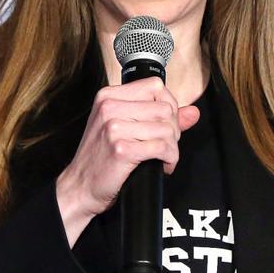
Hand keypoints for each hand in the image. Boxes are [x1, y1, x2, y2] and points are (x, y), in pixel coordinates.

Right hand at [55, 79, 200, 244]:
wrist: (80, 186)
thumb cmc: (102, 157)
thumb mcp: (125, 128)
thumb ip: (160, 117)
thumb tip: (193, 111)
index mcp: (108, 96)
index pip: (156, 86)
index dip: (169, 105)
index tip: (165, 124)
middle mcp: (109, 107)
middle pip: (165, 108)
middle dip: (173, 129)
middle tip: (165, 145)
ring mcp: (113, 127)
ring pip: (167, 128)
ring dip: (172, 147)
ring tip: (163, 157)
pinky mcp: (121, 149)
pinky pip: (162, 147)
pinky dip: (169, 159)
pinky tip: (162, 166)